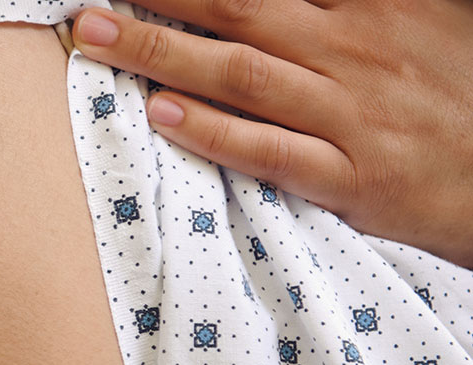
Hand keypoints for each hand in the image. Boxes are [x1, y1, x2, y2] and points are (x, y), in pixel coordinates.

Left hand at [72, 0, 472, 267]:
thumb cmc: (453, 95)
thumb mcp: (418, 20)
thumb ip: (346, 2)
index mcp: (370, 8)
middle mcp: (353, 52)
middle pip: (239, 12)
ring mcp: (349, 117)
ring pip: (241, 75)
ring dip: (161, 54)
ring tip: (97, 39)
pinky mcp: (350, 179)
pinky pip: (268, 151)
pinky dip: (212, 132)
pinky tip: (161, 115)